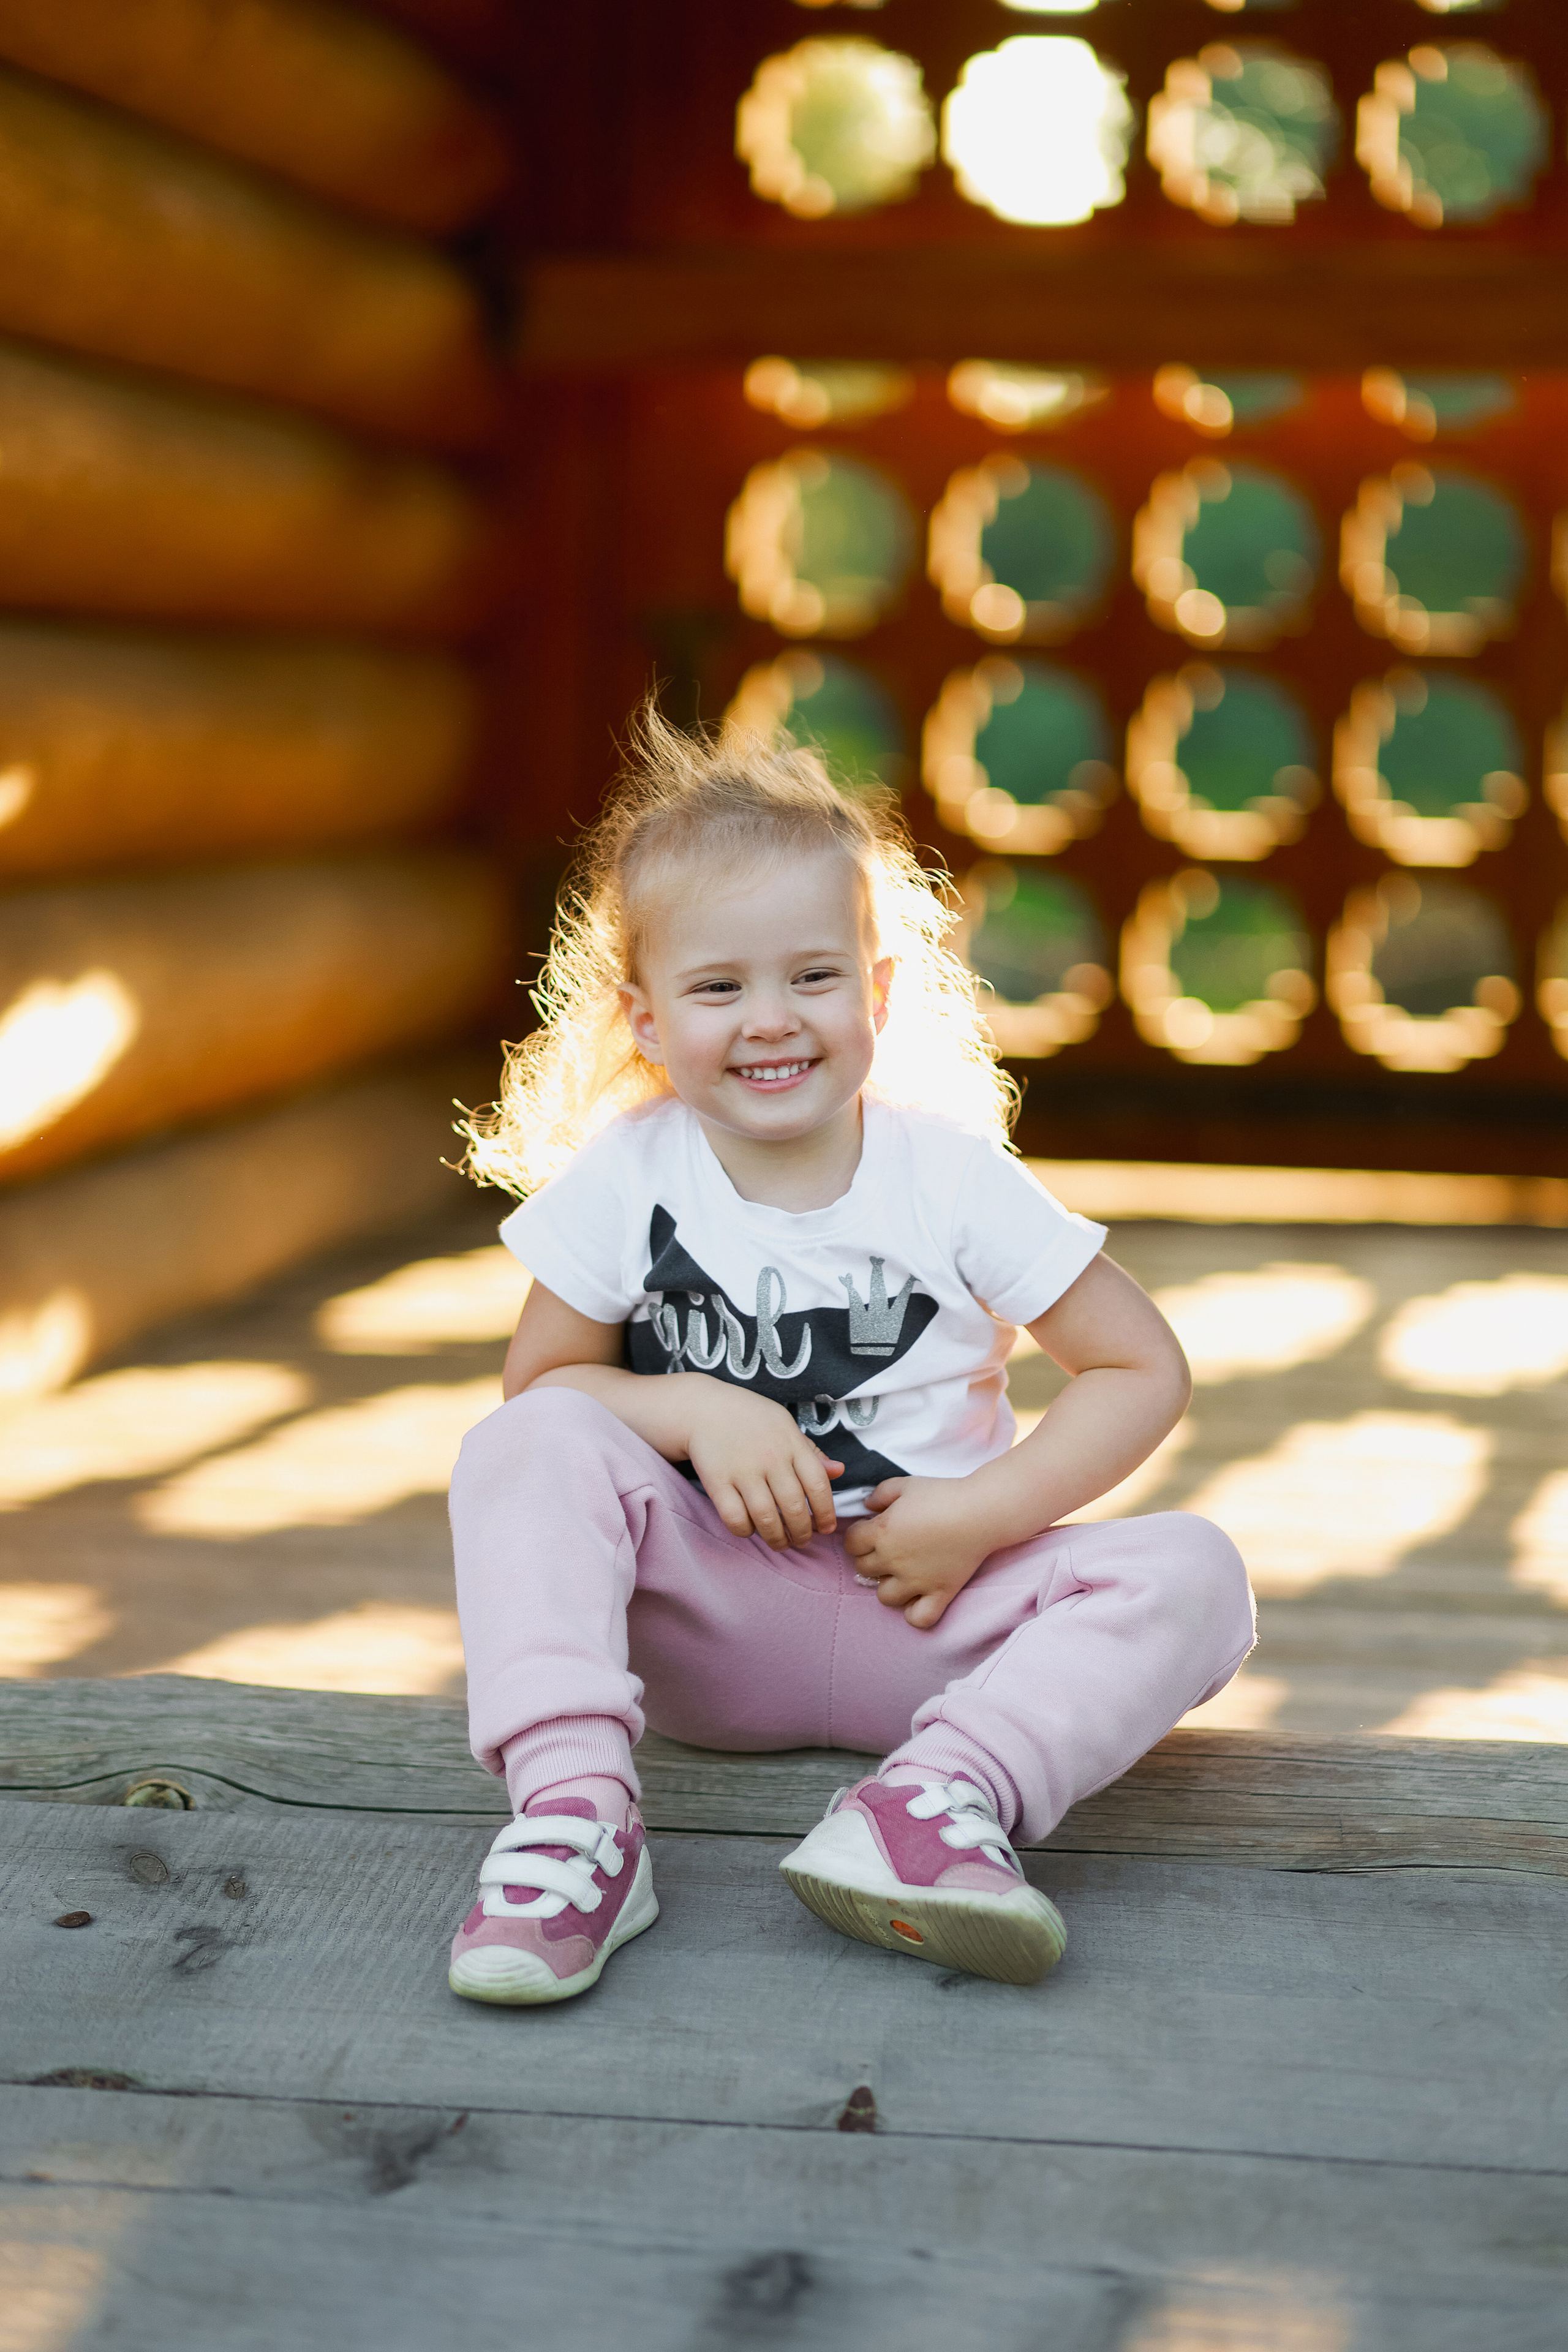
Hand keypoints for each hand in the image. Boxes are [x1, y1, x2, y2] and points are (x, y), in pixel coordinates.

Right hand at [686, 1382, 841, 1549]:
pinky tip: (751, 1529)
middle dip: (802, 1533)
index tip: (826, 1528)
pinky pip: (735, 1518)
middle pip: (794, 1507)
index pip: (818, 1484)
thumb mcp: (785, 1425)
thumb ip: (810, 1451)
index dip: (827, 1512)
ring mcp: (742, 1470)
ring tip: (781, 1543)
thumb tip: (839, 1471)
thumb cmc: (750, 1418)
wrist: (703, 1408)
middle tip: (802, 1540)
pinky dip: (746, 1531)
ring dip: (777, 1539)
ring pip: (767, 1518)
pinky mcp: (717, 1481)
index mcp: (791, 1443)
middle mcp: (770, 1457)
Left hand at [842, 1476, 990, 1627]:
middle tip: (887, 1547)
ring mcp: (916, 1581)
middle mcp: (894, 1560)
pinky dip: (914, 1612)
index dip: (858, 1535)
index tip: (870, 1529)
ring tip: (901, 1573)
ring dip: (888, 1585)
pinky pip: (918, 1619)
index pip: (851, 1543)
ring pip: (884, 1596)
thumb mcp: (905, 1484)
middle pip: (863, 1568)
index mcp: (882, 1532)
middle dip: (870, 1557)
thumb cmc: (943, 1494)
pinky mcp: (940, 1593)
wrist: (981, 1511)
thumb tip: (867, 1505)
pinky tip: (918, 1597)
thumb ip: (880, 1494)